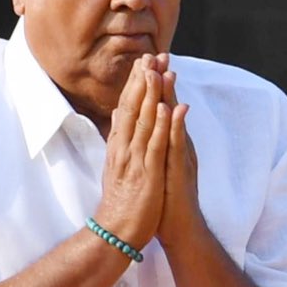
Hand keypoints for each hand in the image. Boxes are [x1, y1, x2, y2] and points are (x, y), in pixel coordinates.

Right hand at [94, 56, 168, 252]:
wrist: (117, 231)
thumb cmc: (122, 200)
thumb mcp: (118, 164)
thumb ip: (119, 138)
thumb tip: (119, 113)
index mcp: (120, 146)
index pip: (127, 108)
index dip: (136, 84)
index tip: (145, 61)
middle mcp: (125, 148)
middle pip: (134, 108)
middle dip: (143, 81)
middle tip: (152, 55)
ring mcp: (135, 160)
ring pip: (145, 122)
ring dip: (153, 95)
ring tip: (160, 71)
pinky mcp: (147, 174)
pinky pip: (155, 146)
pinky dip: (162, 126)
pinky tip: (169, 108)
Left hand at [156, 64, 203, 251]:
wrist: (180, 229)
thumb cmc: (165, 200)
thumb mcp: (155, 167)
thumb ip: (152, 144)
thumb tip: (140, 125)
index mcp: (167, 145)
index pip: (160, 109)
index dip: (154, 86)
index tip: (148, 61)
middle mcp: (177, 147)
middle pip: (169, 108)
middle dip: (164, 81)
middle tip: (160, 54)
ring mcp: (180, 158)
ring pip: (174, 122)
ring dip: (171, 97)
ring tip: (168, 72)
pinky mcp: (179, 171)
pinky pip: (176, 146)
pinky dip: (175, 127)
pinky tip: (173, 110)